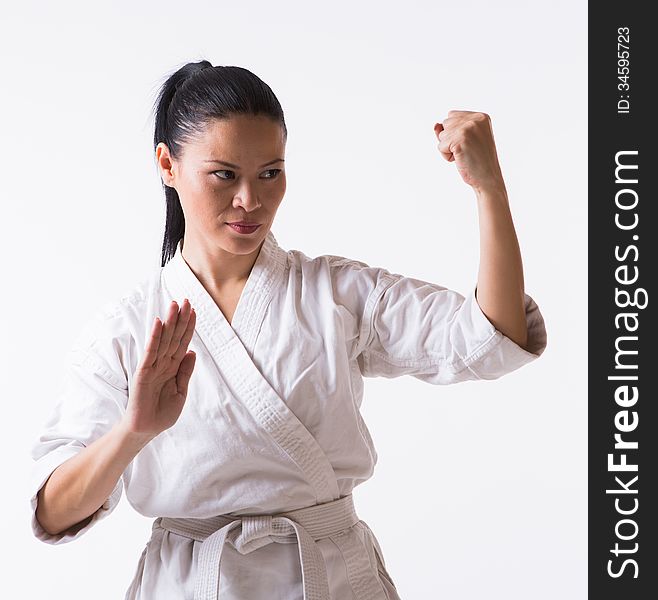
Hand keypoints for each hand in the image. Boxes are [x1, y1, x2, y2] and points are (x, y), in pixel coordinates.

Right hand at [122, 299, 196, 438]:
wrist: (146, 430)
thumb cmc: (161, 413)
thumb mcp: (181, 392)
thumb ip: (185, 372)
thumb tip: (192, 352)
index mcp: (173, 367)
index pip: (182, 343)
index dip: (188, 327)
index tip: (194, 311)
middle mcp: (163, 363)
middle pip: (174, 337)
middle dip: (180, 318)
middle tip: (185, 299)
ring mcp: (152, 366)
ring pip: (163, 340)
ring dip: (169, 322)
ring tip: (173, 304)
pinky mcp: (143, 372)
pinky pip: (150, 352)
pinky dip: (154, 338)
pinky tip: (158, 324)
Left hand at [434, 110, 505, 193]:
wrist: (488, 179)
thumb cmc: (477, 160)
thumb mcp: (465, 139)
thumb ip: (450, 129)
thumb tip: (436, 125)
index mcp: (481, 116)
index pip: (452, 116)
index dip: (454, 132)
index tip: (470, 143)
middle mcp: (475, 119)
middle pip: (446, 123)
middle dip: (450, 139)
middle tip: (467, 150)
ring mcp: (468, 128)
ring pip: (442, 135)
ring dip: (448, 148)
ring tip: (464, 154)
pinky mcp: (460, 140)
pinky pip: (440, 146)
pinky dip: (446, 156)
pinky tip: (460, 159)